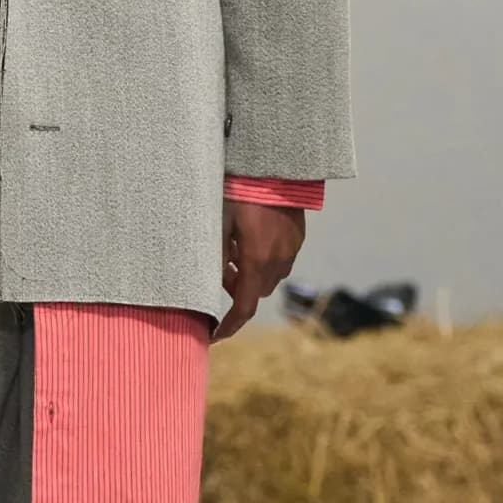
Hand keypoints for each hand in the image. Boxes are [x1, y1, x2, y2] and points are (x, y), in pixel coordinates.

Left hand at [214, 200, 305, 341]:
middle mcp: (278, 261)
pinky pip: (279, 259)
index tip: (215, 334)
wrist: (276, 167)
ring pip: (268, 277)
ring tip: (233, 252)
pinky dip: (262, 260)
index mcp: (256, 261)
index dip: (229, 326)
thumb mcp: (219, 223)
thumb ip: (215, 253)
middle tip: (218, 273)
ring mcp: (290, 249)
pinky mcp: (297, 237)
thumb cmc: (242, 192)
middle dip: (236, 291)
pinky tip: (250, 238)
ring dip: (250, 274)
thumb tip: (206, 278)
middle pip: (255, 292)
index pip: (244, 307)